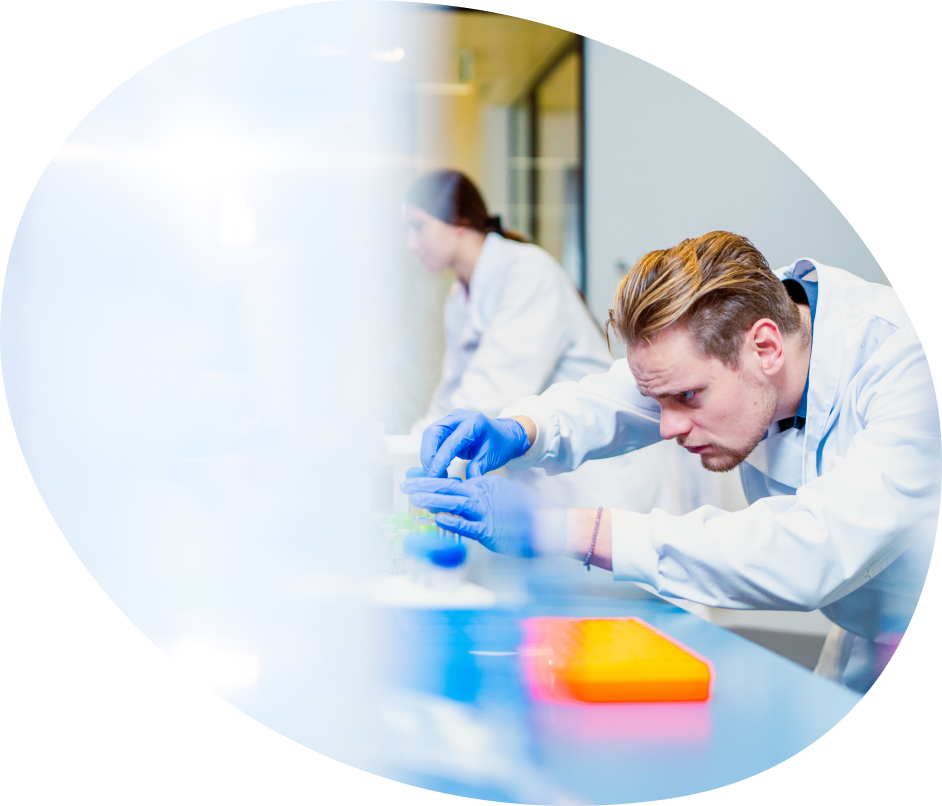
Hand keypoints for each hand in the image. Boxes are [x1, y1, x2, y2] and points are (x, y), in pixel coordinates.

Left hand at [400, 475, 566, 557]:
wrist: (548, 524)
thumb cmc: (525, 513)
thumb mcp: (501, 496)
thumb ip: (481, 496)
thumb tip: (458, 501)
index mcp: (484, 485)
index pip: (452, 481)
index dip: (431, 479)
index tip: (414, 478)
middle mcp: (484, 494)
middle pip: (449, 488)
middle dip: (425, 485)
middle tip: (405, 484)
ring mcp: (486, 512)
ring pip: (455, 503)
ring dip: (433, 500)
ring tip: (414, 497)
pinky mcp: (490, 530)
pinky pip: (467, 525)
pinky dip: (452, 521)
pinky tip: (438, 518)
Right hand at [420, 409, 530, 478]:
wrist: (505, 434)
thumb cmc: (500, 445)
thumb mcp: (491, 458)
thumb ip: (476, 469)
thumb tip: (462, 486)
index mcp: (474, 422)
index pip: (451, 442)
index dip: (440, 460)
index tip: (434, 477)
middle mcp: (460, 417)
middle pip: (433, 432)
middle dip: (428, 455)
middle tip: (432, 476)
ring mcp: (451, 419)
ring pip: (430, 435)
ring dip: (428, 455)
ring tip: (434, 474)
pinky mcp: (446, 425)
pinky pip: (433, 438)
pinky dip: (431, 453)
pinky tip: (436, 467)